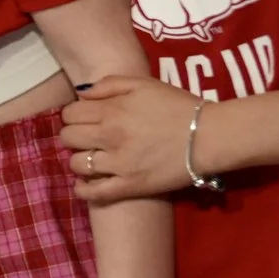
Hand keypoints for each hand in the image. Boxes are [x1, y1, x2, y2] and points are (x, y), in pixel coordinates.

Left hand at [59, 75, 206, 200]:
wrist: (210, 135)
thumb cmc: (178, 107)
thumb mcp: (144, 84)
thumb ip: (109, 84)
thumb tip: (82, 94)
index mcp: (112, 110)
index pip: (70, 114)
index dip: (73, 115)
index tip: (84, 118)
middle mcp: (110, 136)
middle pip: (68, 138)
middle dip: (73, 135)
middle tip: (87, 137)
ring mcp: (119, 164)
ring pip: (76, 164)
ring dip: (80, 160)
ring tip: (92, 157)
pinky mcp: (130, 186)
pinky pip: (94, 193)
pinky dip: (83, 189)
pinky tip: (85, 184)